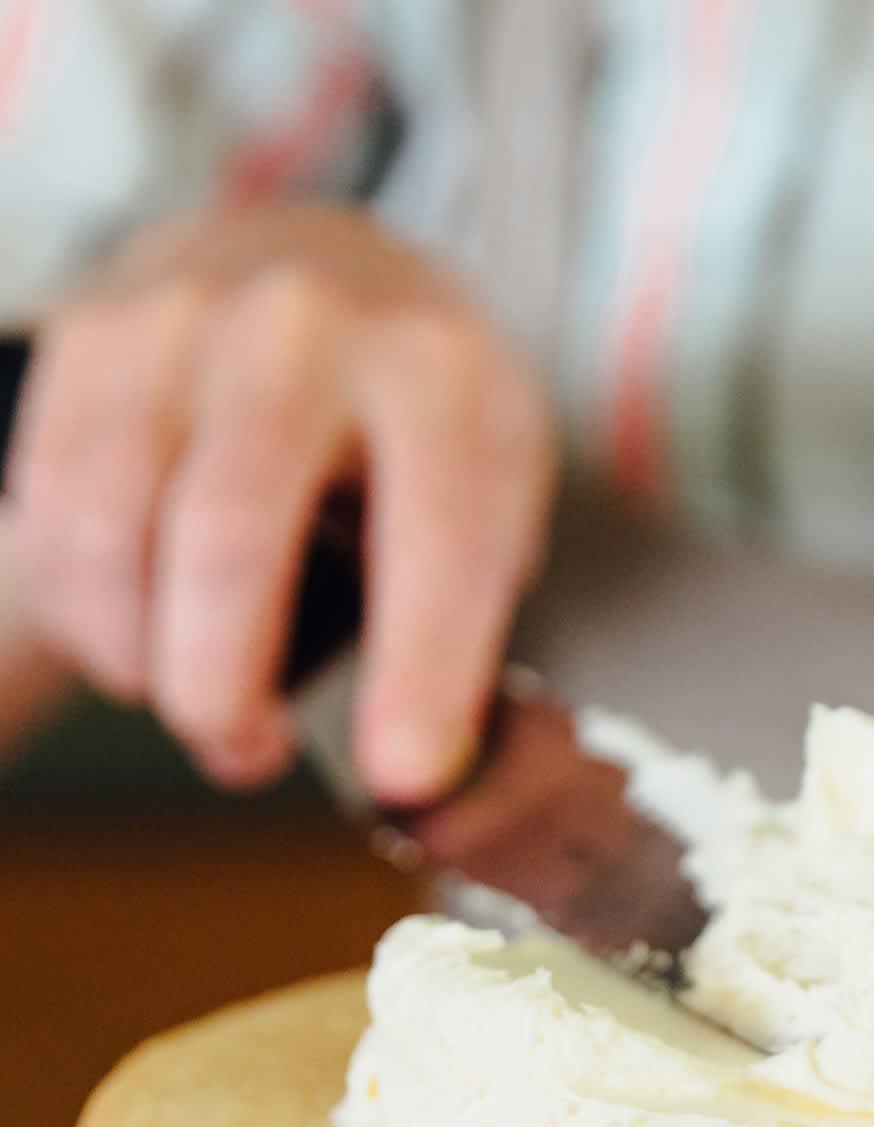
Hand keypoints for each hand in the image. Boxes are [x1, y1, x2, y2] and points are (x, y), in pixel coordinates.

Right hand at [6, 205, 556, 797]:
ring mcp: (182, 320)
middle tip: (248, 753)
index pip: (436, 541)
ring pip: (116, 538)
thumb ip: (463, 624)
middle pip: (228, 542)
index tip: (401, 778)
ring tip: (200, 700)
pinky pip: (56, 513)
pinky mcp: (90, 337)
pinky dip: (89, 614)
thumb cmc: (416, 429)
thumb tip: (415, 776)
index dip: (420, 673)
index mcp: (443, 378)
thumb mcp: (489, 497)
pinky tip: (143, 637)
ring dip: (146, 663)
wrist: (317, 273)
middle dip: (223, 691)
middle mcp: (307, 328)